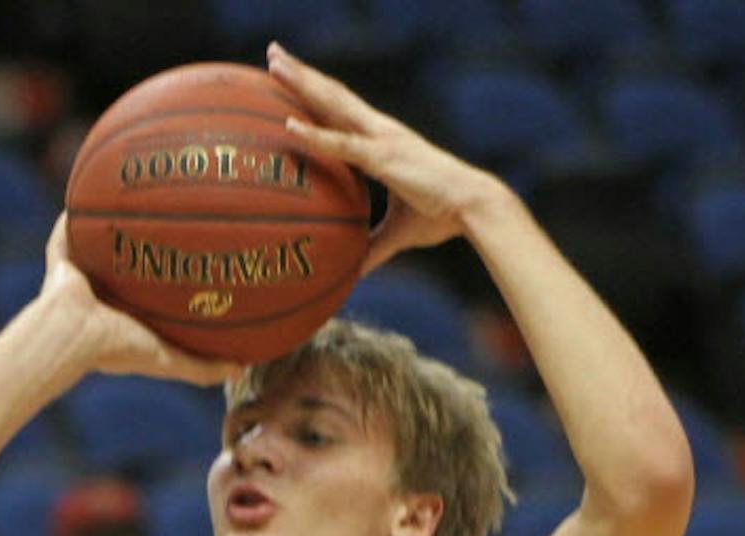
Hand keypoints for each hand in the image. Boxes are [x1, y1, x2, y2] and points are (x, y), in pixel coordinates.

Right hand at [35, 215, 241, 386]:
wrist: (72, 334)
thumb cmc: (118, 348)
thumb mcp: (167, 360)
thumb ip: (201, 368)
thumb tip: (242, 370)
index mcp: (122, 314)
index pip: (150, 291)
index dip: (171, 275)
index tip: (198, 259)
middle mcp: (101, 292)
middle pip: (128, 261)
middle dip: (148, 243)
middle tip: (178, 222)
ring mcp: (80, 272)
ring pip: (102, 242)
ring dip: (117, 223)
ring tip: (143, 197)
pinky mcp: (62, 256)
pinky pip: (68, 228)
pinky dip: (78, 210)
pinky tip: (99, 184)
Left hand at [266, 42, 509, 275]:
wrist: (472, 209)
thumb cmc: (440, 217)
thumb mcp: (396, 235)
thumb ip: (371, 249)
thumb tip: (353, 273)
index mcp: (380, 142)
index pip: (339, 112)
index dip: (315, 93)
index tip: (288, 78)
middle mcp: (378, 131)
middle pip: (332, 95)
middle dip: (302, 73)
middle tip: (273, 52)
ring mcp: (381, 139)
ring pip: (333, 104)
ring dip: (303, 83)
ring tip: (275, 62)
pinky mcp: (384, 156)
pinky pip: (343, 145)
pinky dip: (315, 135)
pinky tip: (289, 125)